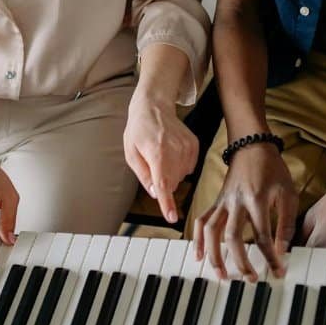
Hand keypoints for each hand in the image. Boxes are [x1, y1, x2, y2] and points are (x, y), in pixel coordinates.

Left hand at [124, 92, 197, 222]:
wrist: (154, 107)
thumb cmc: (139, 130)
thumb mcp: (131, 153)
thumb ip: (143, 175)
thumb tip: (154, 192)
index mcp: (156, 153)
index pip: (162, 184)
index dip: (166, 203)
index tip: (171, 217)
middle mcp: (174, 151)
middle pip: (171, 182)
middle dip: (162, 181)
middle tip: (152, 162)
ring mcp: (187, 148)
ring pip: (181, 176)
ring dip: (171, 173)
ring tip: (161, 153)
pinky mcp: (194, 145)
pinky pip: (188, 168)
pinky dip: (179, 165)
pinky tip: (172, 152)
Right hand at [194, 143, 295, 281]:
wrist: (252, 147)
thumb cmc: (273, 170)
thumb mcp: (288, 194)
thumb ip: (285, 223)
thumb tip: (282, 250)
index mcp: (257, 200)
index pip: (262, 236)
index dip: (270, 257)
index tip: (277, 272)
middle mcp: (236, 202)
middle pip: (232, 237)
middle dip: (240, 261)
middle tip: (249, 279)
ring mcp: (223, 202)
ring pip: (212, 231)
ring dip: (214, 254)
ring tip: (221, 274)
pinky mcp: (216, 201)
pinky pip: (202, 221)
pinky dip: (197, 238)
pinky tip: (198, 255)